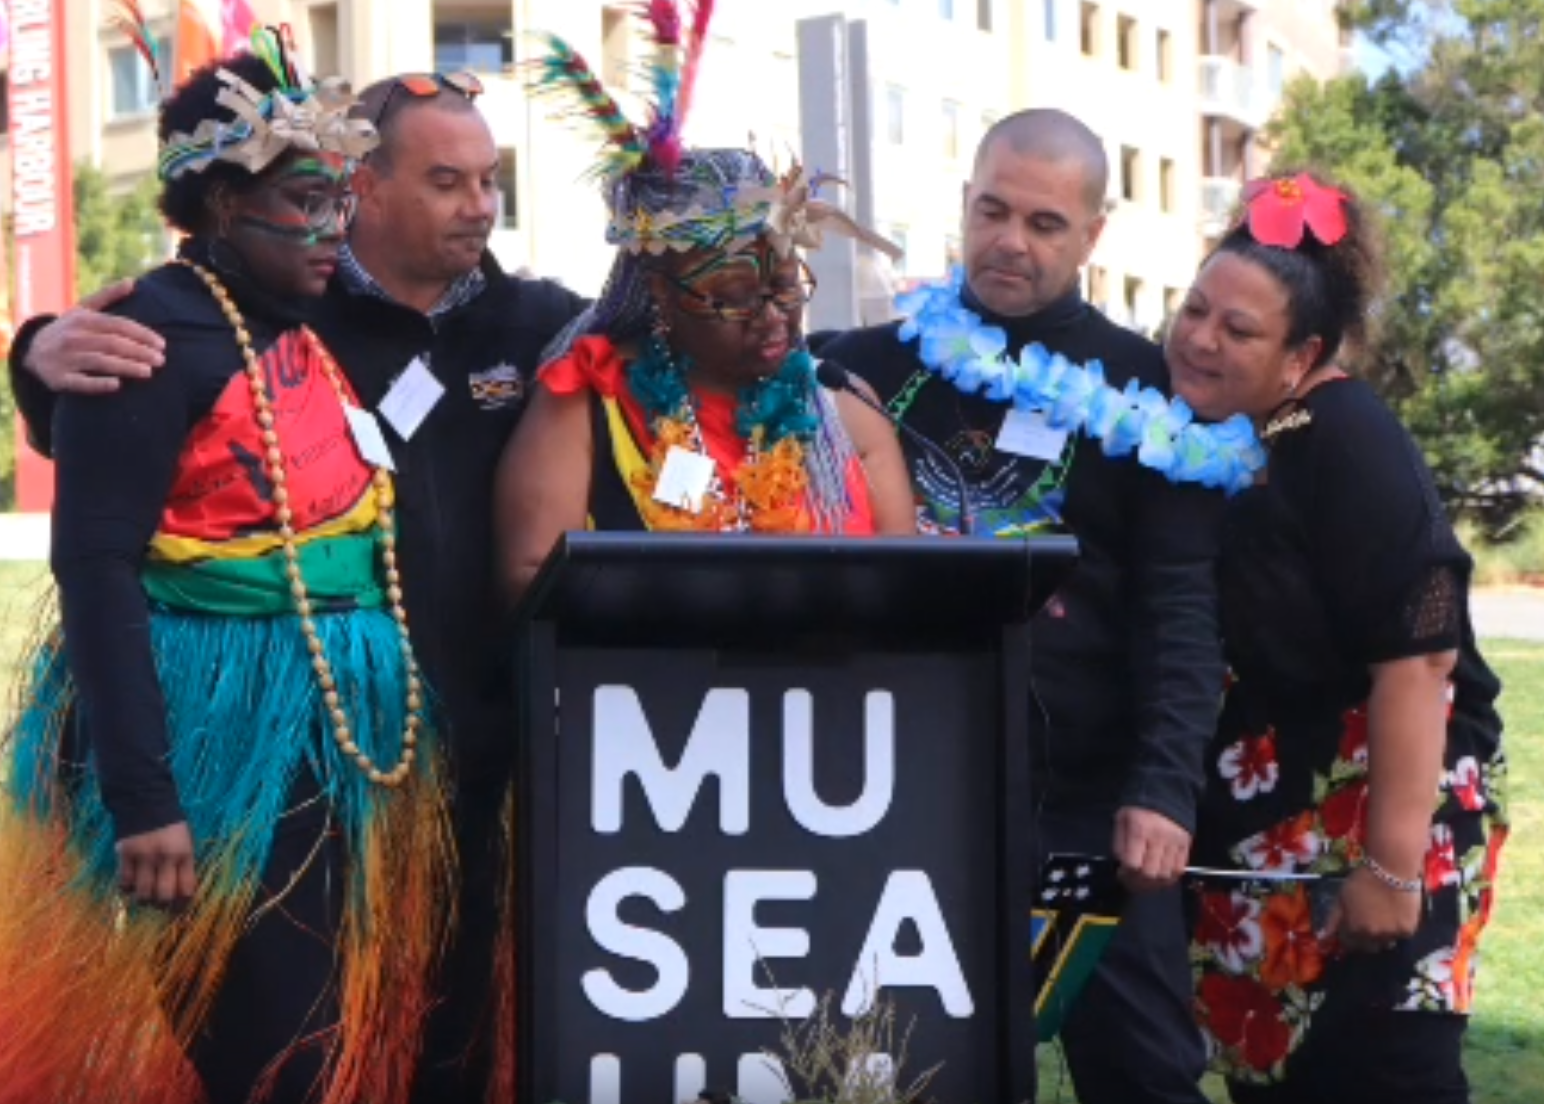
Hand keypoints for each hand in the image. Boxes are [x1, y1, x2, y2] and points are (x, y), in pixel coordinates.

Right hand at [23, 279, 163, 393]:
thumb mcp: (83, 309)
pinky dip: (98, 383)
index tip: (161, 345)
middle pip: (112, 344)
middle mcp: (73, 337)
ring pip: (100, 361)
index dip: (141, 334)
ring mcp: (64, 358)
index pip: (118, 325)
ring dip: (126, 367)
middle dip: (139, 352)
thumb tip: (133, 282)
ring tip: (148, 372)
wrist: (32, 351)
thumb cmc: (68, 329)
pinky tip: (117, 385)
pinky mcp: (58, 378)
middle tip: (161, 360)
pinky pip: (79, 382)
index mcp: (82, 320)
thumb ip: (108, 296)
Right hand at [115, 822, 196, 907]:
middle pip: (164, 895)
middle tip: (161, 904)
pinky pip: (125, 883)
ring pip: (143, 893)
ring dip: (145, 899)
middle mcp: (165, 857)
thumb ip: (183, 865)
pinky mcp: (125, 855)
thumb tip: (181, 893)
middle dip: (163, 905)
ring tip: (146, 896)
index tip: (179, 908)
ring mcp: (143, 857)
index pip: (186, 889)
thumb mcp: (185, 842)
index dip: (182, 904)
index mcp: (184, 853)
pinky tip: (131, 884)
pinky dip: (128, 888)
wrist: (146, 802)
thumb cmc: (170, 825)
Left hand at [1112, 806, 1190, 891]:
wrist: (1167, 790)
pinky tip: (1160, 875)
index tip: (1121, 873)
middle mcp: (1159, 837)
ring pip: (1165, 874)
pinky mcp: (1186, 844)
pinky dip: (1169, 877)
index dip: (1125, 873)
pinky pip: (1179, 869)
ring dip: (1153, 882)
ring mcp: (1175, 842)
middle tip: (1133, 880)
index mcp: (1140, 829)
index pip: (1133, 863)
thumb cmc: (1139, 805)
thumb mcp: (1122, 818)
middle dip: (1139, 882)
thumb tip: (1122, 864)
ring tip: (1145, 879)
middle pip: (1150, 873)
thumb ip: (1120, 842)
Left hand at [1322, 865, 1421, 952]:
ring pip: (1385, 943)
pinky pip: (1401, 936)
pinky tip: (1396, 914)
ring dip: (1382, 935)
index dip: (1349, 934)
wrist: (1391, 870)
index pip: (1349, 943)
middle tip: (1368, 922)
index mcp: (1354, 929)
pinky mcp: (1408, 930)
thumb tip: (1322, 938)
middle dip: (1365, 938)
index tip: (1352, 925)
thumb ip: (1332, 920)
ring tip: (1383, 918)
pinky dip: (1398, 929)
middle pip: (1368, 946)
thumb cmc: (1362, 881)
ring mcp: (1391, 935)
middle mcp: (1372, 936)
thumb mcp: (1341, 898)